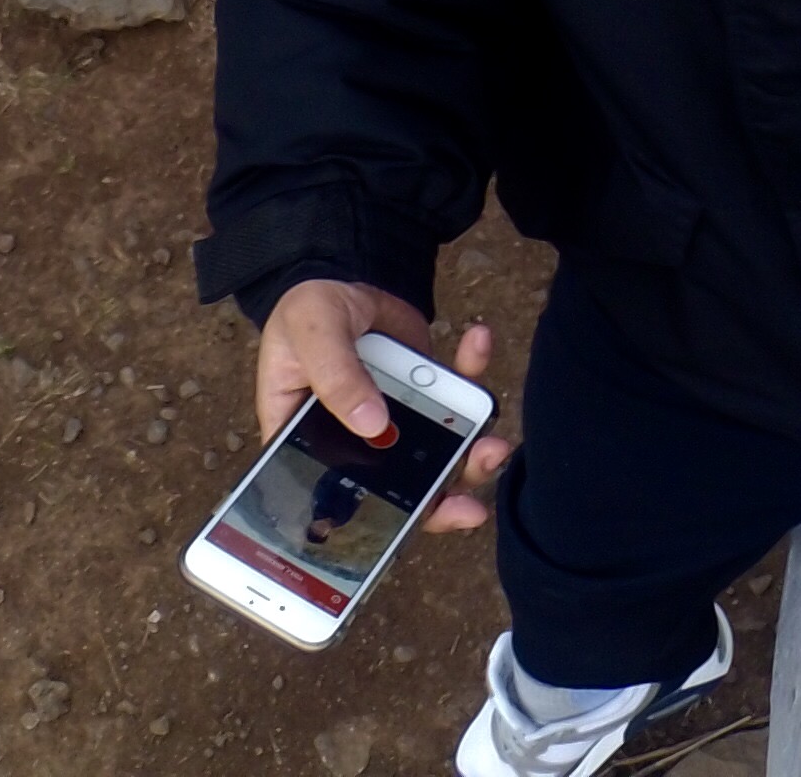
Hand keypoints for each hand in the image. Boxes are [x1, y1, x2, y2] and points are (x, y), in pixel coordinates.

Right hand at [256, 279, 512, 533]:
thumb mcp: (310, 335)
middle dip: (448, 492)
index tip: (430, 517)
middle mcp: (357, 444)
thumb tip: (374, 425)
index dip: (387, 523)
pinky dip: (471, 371)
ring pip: (438, 451)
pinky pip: (452, 394)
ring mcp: (394, 420)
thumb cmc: (305, 315)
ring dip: (473, 447)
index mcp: (312, 448)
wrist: (336, 278)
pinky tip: (478, 341)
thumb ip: (336, 377)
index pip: (346, 501)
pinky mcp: (421, 392)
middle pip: (403, 490)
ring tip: (495, 437)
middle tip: (478, 472)